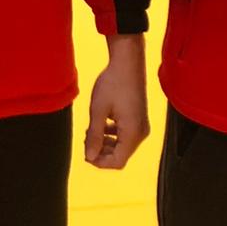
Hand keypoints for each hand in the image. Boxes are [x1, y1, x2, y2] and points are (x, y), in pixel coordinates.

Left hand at [84, 35, 149, 168]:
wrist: (127, 62)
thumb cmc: (112, 83)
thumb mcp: (98, 110)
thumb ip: (94, 136)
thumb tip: (89, 157)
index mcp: (132, 133)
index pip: (117, 162)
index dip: (99, 162)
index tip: (85, 152)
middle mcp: (141, 133)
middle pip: (120, 155)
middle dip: (101, 152)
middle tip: (86, 139)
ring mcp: (142, 126)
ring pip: (123, 146)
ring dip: (106, 143)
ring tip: (90, 131)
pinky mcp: (139, 119)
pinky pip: (126, 135)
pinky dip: (113, 135)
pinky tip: (101, 124)